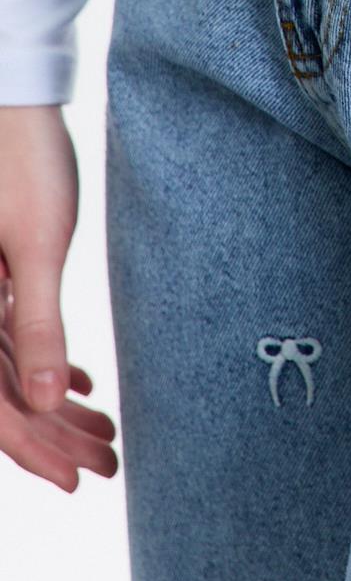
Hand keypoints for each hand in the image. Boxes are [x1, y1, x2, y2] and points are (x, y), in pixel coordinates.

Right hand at [0, 105, 118, 491]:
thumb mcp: (39, 245)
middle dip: (55, 437)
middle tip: (109, 463)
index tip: (77, 481)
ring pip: (13, 371)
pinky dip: (50, 366)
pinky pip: (13, 340)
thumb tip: (52, 401)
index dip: (34, 450)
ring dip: (59, 407)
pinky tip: (89, 387)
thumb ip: (41, 325)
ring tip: (109, 435)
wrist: (13, 99)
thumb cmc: (23, 162)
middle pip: (6, 396)